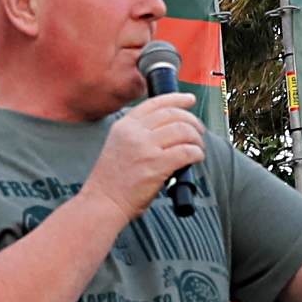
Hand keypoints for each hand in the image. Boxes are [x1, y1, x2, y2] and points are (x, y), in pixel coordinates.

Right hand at [84, 92, 205, 215]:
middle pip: (173, 115)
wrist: (103, 202)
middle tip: (199, 130)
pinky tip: (197, 157)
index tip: (189, 100)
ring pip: (183, 131)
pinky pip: (186, 151)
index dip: (177, 99)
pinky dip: (197, 153)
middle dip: (191, 120)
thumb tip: (170, 129)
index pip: (155, 103)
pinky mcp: (157, 165)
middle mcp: (135, 133)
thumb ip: (138, 134)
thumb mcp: (118, 146)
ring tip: (198, 147)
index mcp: (124, 126)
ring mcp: (145, 148)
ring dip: (196, 138)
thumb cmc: (111, 181)